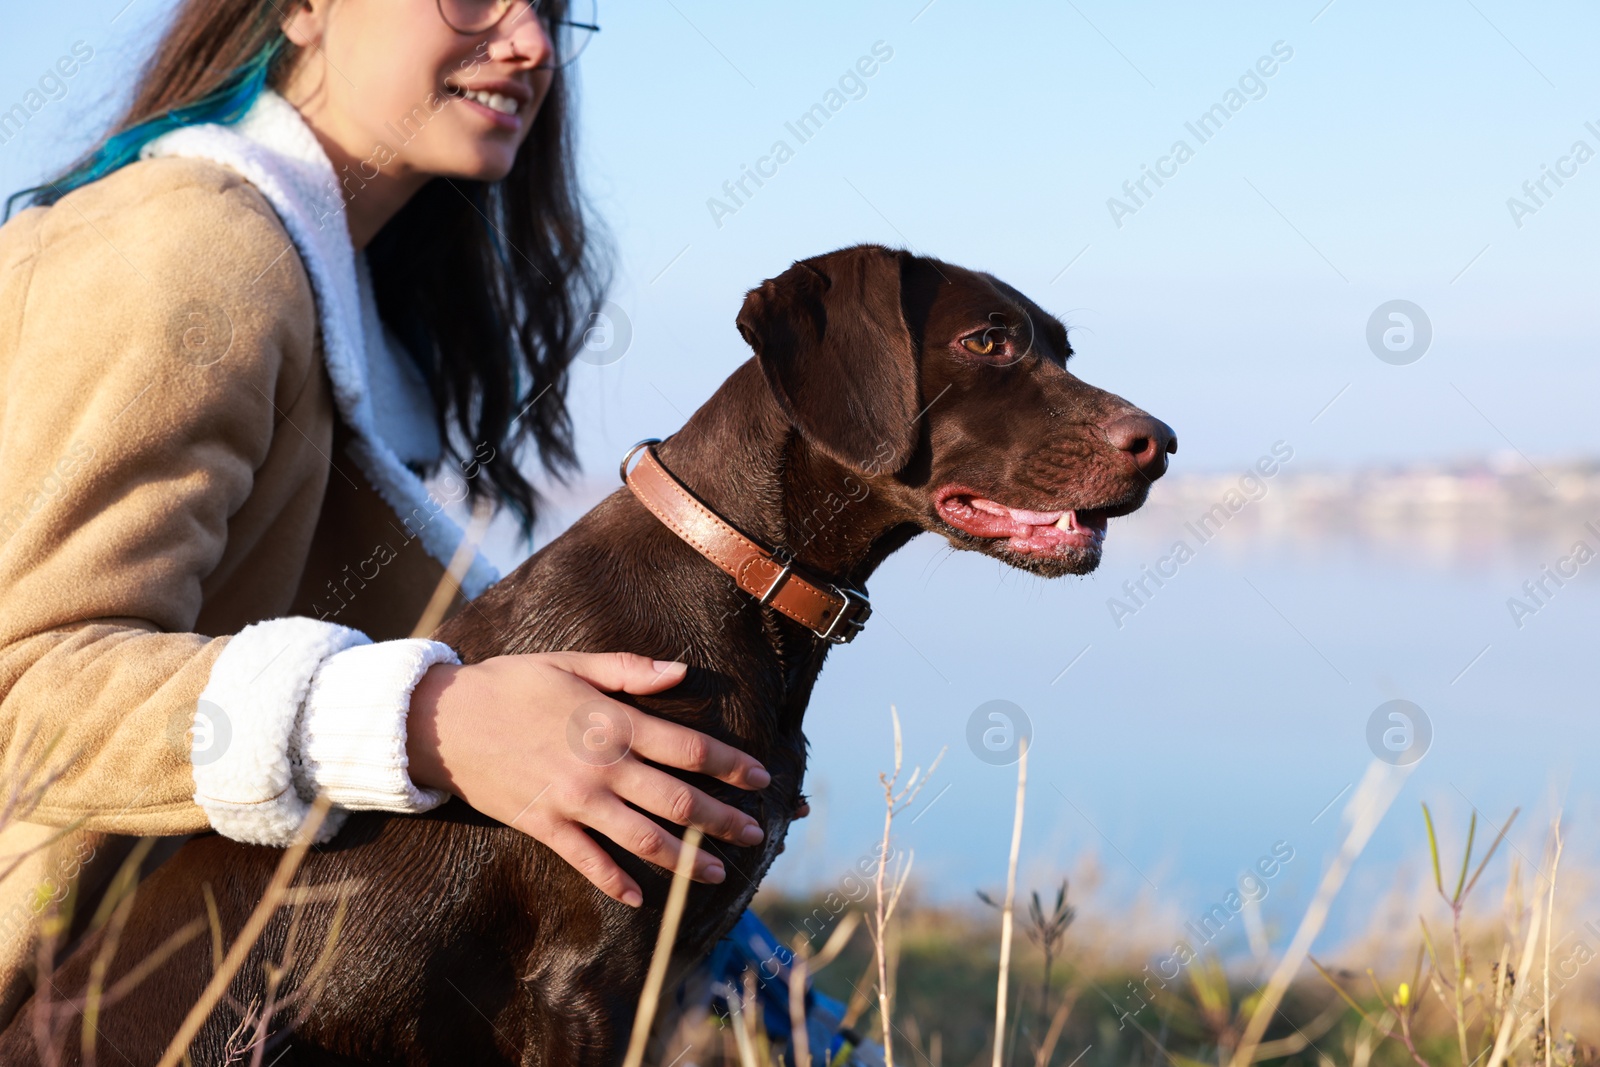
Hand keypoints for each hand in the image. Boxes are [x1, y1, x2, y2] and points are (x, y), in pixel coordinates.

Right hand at [406, 651, 768, 906]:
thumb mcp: (572, 663)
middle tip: (754, 833)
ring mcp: (573, 800)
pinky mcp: (544, 825)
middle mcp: (602, 766)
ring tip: (718, 873)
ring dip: (684, 859)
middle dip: (722, 818)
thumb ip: (629, 669)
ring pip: (642, 837)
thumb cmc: (511, 684)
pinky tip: (638, 897)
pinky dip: (614, 881)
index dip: (730, 764)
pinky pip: (586, 860)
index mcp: (614, 722)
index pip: (688, 747)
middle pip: (677, 798)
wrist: (443, 721)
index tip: (760, 778)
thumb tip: (680, 672)